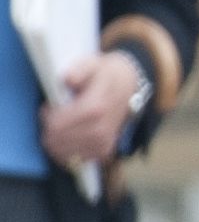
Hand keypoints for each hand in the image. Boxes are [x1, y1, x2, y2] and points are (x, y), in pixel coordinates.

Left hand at [39, 49, 140, 169]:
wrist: (130, 86)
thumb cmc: (105, 75)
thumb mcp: (92, 64)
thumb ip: (79, 70)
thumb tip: (68, 79)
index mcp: (94, 109)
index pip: (55, 125)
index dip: (46, 116)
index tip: (50, 106)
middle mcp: (99, 131)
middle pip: (56, 141)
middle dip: (48, 129)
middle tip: (55, 116)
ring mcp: (103, 143)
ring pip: (63, 153)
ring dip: (57, 140)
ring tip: (63, 125)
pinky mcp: (104, 151)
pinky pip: (75, 157)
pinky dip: (68, 148)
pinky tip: (73, 135)